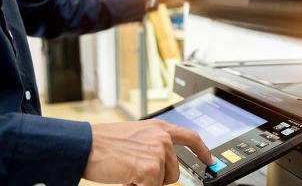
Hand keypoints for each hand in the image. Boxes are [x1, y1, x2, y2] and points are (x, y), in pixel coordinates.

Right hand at [83, 120, 214, 185]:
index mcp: (159, 128)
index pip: (190, 137)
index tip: (209, 160)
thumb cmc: (104, 143)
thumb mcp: (136, 137)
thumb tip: (164, 164)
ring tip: (128, 170)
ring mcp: (157, 152)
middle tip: (135, 171)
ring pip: (164, 182)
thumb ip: (154, 145)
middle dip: (157, 178)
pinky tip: (125, 176)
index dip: (203, 150)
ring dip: (147, 182)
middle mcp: (162, 138)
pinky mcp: (150, 168)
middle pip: (175, 171)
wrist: (85, 145)